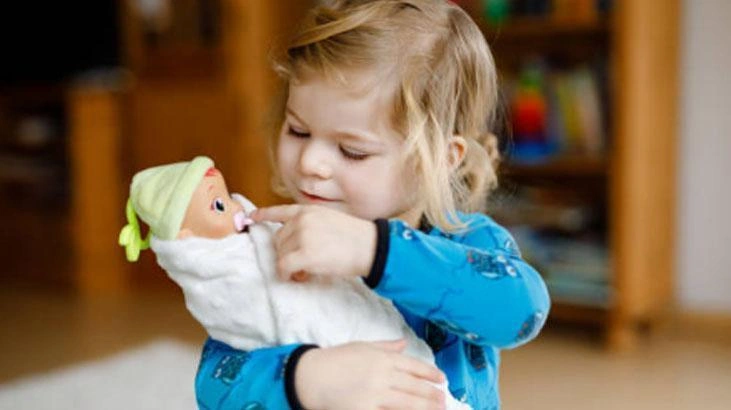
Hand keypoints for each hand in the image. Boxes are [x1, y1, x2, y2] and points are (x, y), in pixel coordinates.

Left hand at [251, 205, 376, 280]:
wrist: (370, 247)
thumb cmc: (356, 237)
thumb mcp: (331, 220)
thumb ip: (312, 225)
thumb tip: (296, 244)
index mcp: (308, 211)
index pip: (280, 211)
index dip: (263, 215)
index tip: (250, 218)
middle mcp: (302, 220)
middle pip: (279, 239)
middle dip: (287, 252)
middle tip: (302, 263)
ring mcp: (302, 236)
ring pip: (281, 254)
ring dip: (289, 265)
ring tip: (307, 270)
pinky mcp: (304, 254)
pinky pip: (284, 267)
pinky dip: (287, 274)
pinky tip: (298, 277)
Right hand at [295, 340, 445, 409]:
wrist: (311, 377)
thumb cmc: (335, 360)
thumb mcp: (361, 347)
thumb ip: (385, 347)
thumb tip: (404, 343)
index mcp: (382, 358)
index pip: (414, 366)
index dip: (430, 374)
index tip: (442, 380)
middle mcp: (382, 375)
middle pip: (415, 387)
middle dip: (432, 395)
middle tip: (444, 401)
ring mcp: (374, 395)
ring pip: (408, 404)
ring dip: (426, 408)